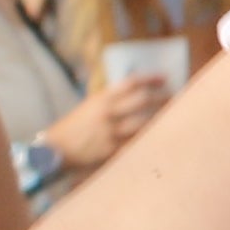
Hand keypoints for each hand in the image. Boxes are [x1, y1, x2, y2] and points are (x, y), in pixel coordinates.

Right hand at [41, 77, 163, 172]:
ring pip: (143, 124)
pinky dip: (148, 141)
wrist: (54, 150)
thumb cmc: (72, 128)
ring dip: (160, 120)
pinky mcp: (111, 151)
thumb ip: (110, 103)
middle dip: (162, 98)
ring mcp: (110, 132)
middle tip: (175, 98)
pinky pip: (136, 145)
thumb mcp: (89, 108)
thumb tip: (135, 98)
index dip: (151, 79)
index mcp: (100, 99)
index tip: (165, 78)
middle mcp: (107, 113)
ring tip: (172, 118)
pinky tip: (159, 140)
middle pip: (142, 101)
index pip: (131, 83)